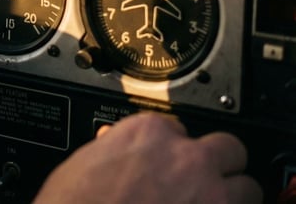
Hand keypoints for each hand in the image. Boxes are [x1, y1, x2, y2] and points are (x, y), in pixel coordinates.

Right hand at [33, 112, 261, 203]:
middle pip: (229, 148)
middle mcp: (185, 159)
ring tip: (210, 203)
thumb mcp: (84, 162)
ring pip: (248, 188)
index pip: (178, 126)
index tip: (168, 159)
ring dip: (231, 196)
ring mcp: (208, 196)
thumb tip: (114, 148)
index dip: (173, 147)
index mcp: (149, 133)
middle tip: (202, 178)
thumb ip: (112, 149)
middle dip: (218, 163)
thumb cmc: (73, 202)